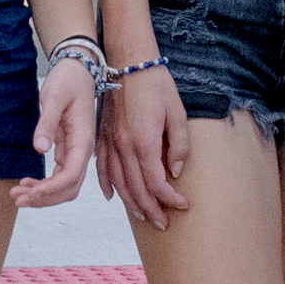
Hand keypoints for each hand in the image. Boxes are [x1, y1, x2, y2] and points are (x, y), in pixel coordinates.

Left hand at [11, 62, 95, 207]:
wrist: (77, 71)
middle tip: (18, 198)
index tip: (29, 193)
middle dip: (45, 198)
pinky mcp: (68, 151)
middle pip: (69, 188)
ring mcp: (76, 153)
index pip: (70, 175)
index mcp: (83, 140)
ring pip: (65, 186)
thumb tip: (40, 149)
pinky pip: (59, 176)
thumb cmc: (68, 81)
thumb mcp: (54, 97)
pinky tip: (28, 184)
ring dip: (44, 195)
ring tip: (18, 194)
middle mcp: (83, 151)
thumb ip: (47, 123)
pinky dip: (45, 185)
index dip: (51, 189)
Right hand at [98, 66, 191, 227]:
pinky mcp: (103, 135)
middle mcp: (124, 146)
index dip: (170, 198)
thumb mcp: (177, 112)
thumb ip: (179, 144)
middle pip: (136, 188)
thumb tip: (175, 170)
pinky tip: (113, 196)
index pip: (156, 182)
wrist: (129, 61)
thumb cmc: (156, 83)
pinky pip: (101, 167)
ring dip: (131, 202)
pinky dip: (106, 184)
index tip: (183, 205)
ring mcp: (110, 141)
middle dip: (151, 209)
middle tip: (164, 223)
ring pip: (118, 182)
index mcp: (144, 141)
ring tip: (143, 215)